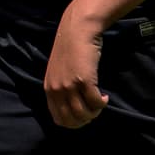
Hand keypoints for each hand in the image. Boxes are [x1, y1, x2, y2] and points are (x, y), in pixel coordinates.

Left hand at [44, 9, 109, 127]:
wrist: (76, 31)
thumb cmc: (69, 50)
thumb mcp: (57, 72)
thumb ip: (61, 89)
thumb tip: (72, 109)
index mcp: (48, 89)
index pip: (58, 119)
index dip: (73, 123)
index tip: (84, 117)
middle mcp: (56, 89)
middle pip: (72, 120)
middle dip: (85, 120)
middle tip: (94, 111)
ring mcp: (69, 85)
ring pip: (84, 114)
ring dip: (95, 113)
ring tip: (99, 102)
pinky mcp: (84, 80)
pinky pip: (96, 103)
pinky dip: (102, 103)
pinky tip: (105, 96)